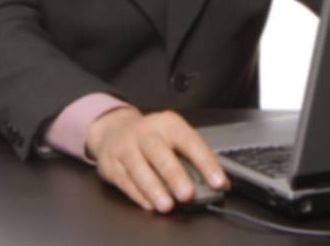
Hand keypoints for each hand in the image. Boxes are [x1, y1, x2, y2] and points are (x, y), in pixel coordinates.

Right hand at [84, 107, 228, 212]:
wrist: (114, 128)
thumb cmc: (152, 136)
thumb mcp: (173, 135)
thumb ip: (192, 155)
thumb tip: (217, 181)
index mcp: (168, 123)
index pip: (190, 141)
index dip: (205, 162)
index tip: (218, 181)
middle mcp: (146, 133)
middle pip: (160, 154)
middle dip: (175, 176)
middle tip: (188, 194)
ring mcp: (126, 147)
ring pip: (139, 169)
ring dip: (154, 190)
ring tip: (167, 205)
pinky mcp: (111, 164)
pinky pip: (124, 181)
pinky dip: (137, 195)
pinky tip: (149, 204)